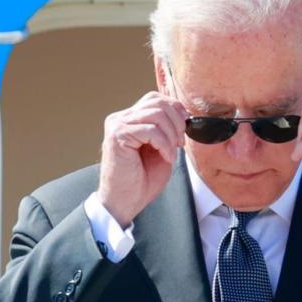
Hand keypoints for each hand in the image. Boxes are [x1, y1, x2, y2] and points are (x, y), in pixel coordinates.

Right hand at [96, 92, 187, 227]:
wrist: (125, 202)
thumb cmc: (141, 180)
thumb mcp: (161, 149)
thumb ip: (167, 130)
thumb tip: (183, 114)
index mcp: (130, 119)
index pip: (155, 98)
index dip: (175, 109)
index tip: (185, 128)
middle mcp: (120, 118)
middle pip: (158, 103)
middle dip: (177, 123)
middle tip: (179, 144)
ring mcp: (117, 125)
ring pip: (156, 114)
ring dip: (171, 134)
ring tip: (171, 152)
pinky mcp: (117, 136)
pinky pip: (151, 130)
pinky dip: (164, 145)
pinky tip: (165, 158)